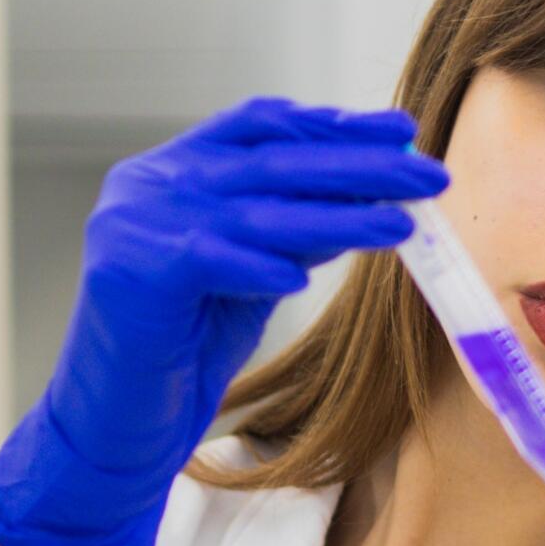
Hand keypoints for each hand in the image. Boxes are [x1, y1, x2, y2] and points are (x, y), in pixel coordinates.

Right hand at [0, 99, 448, 545]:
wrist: (115, 420)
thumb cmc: (187, 344)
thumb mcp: (251, 268)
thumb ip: (294, 225)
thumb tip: (373, 191)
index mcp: (174, 168)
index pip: (262, 126)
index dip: (334, 125)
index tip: (402, 130)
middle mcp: (149, 183)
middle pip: (270, 160)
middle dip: (359, 164)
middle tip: (429, 172)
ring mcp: (133, 224)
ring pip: (256, 211)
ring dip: (339, 215)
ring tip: (403, 220)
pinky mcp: (130, 273)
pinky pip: (211, 258)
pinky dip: (261, 266)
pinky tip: (305, 278)